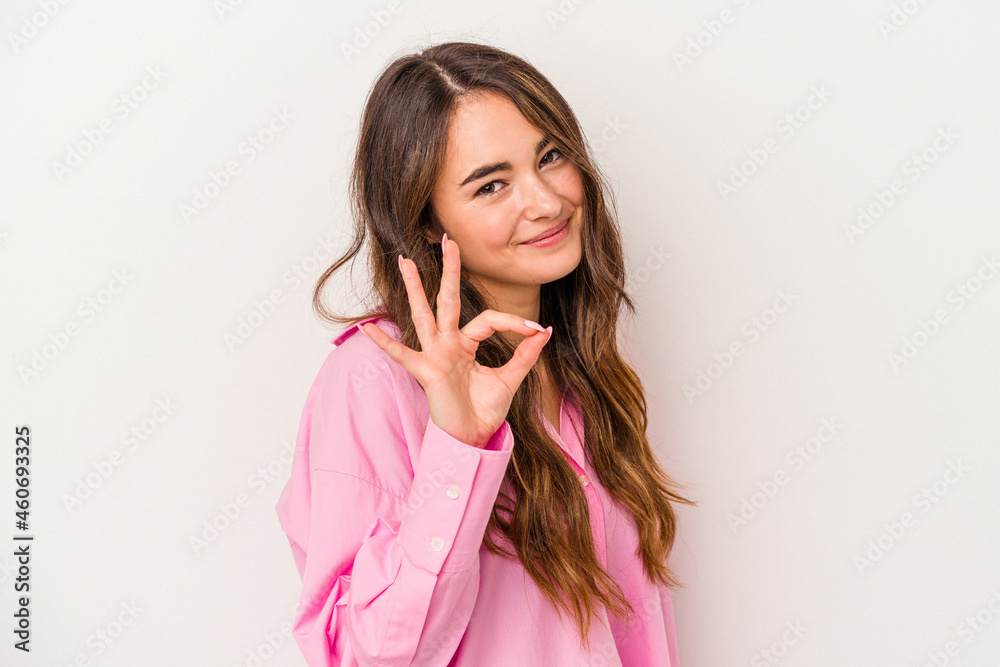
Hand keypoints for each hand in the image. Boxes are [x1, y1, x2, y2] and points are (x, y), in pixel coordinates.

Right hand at [358, 234, 551, 448]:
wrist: (473, 439)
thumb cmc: (484, 411)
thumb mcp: (511, 378)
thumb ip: (525, 354)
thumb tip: (545, 330)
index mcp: (466, 344)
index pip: (489, 319)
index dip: (514, 322)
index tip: (538, 330)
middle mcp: (447, 344)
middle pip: (448, 299)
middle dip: (449, 270)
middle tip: (448, 240)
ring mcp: (434, 355)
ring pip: (423, 314)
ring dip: (414, 287)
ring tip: (404, 261)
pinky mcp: (425, 371)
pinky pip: (402, 355)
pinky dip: (384, 343)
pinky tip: (367, 328)